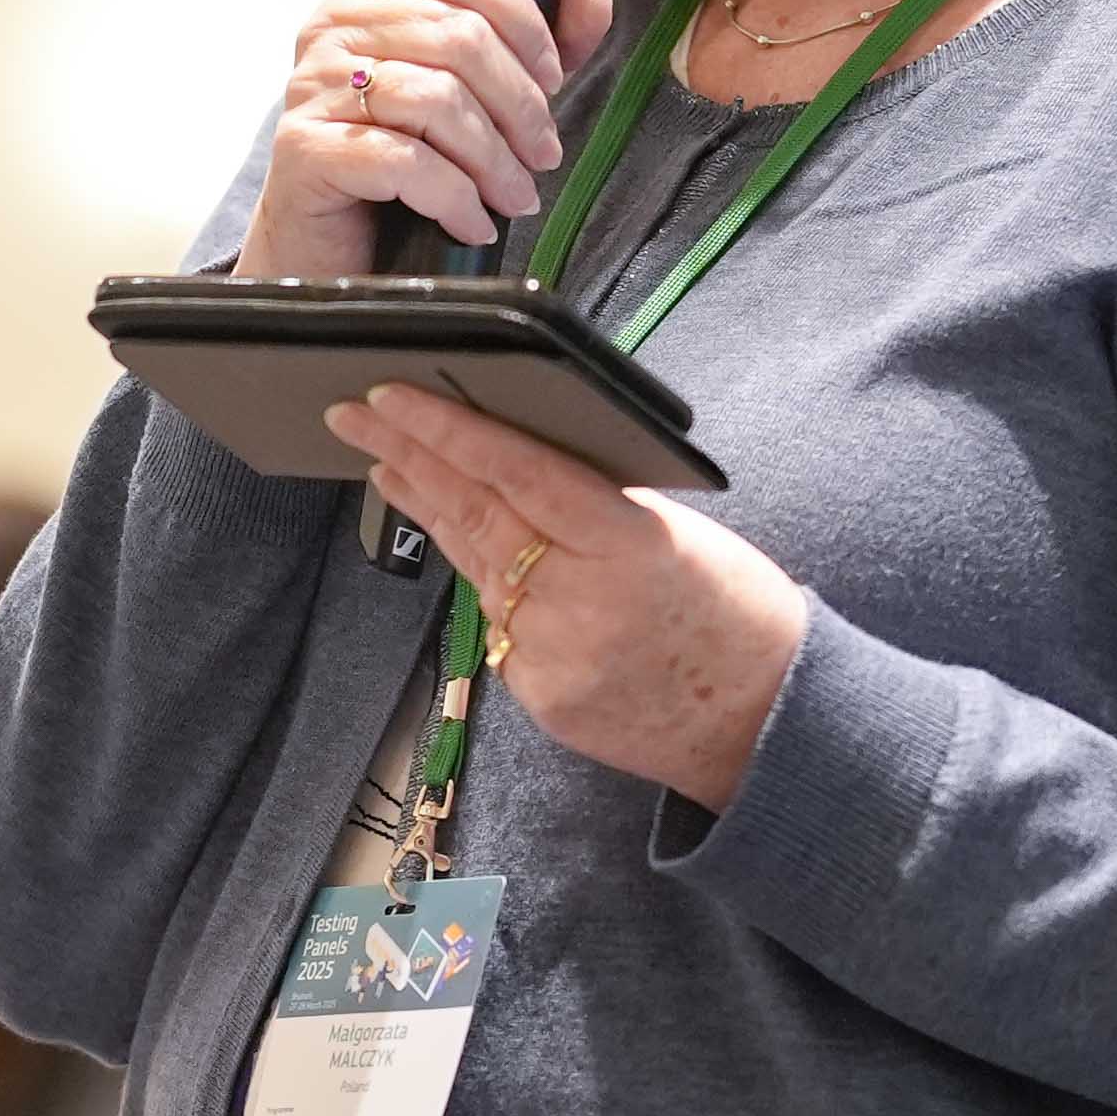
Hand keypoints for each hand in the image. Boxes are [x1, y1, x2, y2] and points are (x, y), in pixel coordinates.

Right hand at [241, 0, 620, 280]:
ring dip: (493, 159)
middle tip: (544, 154)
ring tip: (515, 196)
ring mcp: (313, 86)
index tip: (552, 74)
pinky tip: (472, 222)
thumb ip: (528, 50)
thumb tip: (592, 1)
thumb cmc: (391, 168)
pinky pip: (405, 161)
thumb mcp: (471, 100)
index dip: (521, 17)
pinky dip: (455, 198)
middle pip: (457, 37)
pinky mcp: (304, 147)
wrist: (324, 248)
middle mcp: (335, 30)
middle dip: (519, 105)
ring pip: (436, 100)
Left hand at [329, 382, 811, 810]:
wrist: (763, 718)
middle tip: (353, 415)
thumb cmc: (732, 609)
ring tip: (386, 464)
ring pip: (475, 568)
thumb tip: (514, 463)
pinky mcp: (540, 695)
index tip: (393, 397)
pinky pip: (500, 625)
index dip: (449, 432)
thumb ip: (596, 505)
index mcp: (627, 545)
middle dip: (410, 457)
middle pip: (475, 515)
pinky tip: (460, 543)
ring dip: (430, 511)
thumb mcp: (674, 533)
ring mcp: (552, 656)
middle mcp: (580, 602)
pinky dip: (486, 581)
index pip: (519, 474)